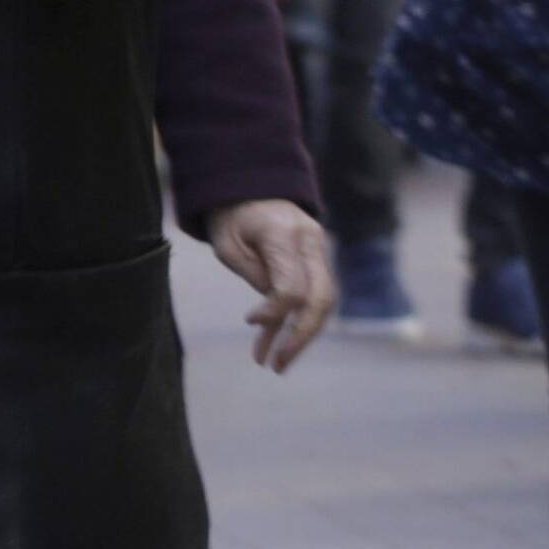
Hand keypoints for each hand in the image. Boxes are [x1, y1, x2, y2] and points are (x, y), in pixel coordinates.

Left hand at [209, 199, 335, 370]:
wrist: (248, 184)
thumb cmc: (229, 214)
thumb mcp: (226, 242)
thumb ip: (253, 275)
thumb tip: (273, 315)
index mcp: (285, 235)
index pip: (293, 286)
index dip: (274, 311)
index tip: (249, 322)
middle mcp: (310, 243)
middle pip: (320, 300)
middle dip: (301, 336)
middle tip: (277, 365)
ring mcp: (317, 252)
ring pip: (322, 304)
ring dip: (301, 337)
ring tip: (276, 364)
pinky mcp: (314, 262)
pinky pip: (312, 297)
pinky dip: (294, 323)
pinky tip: (272, 348)